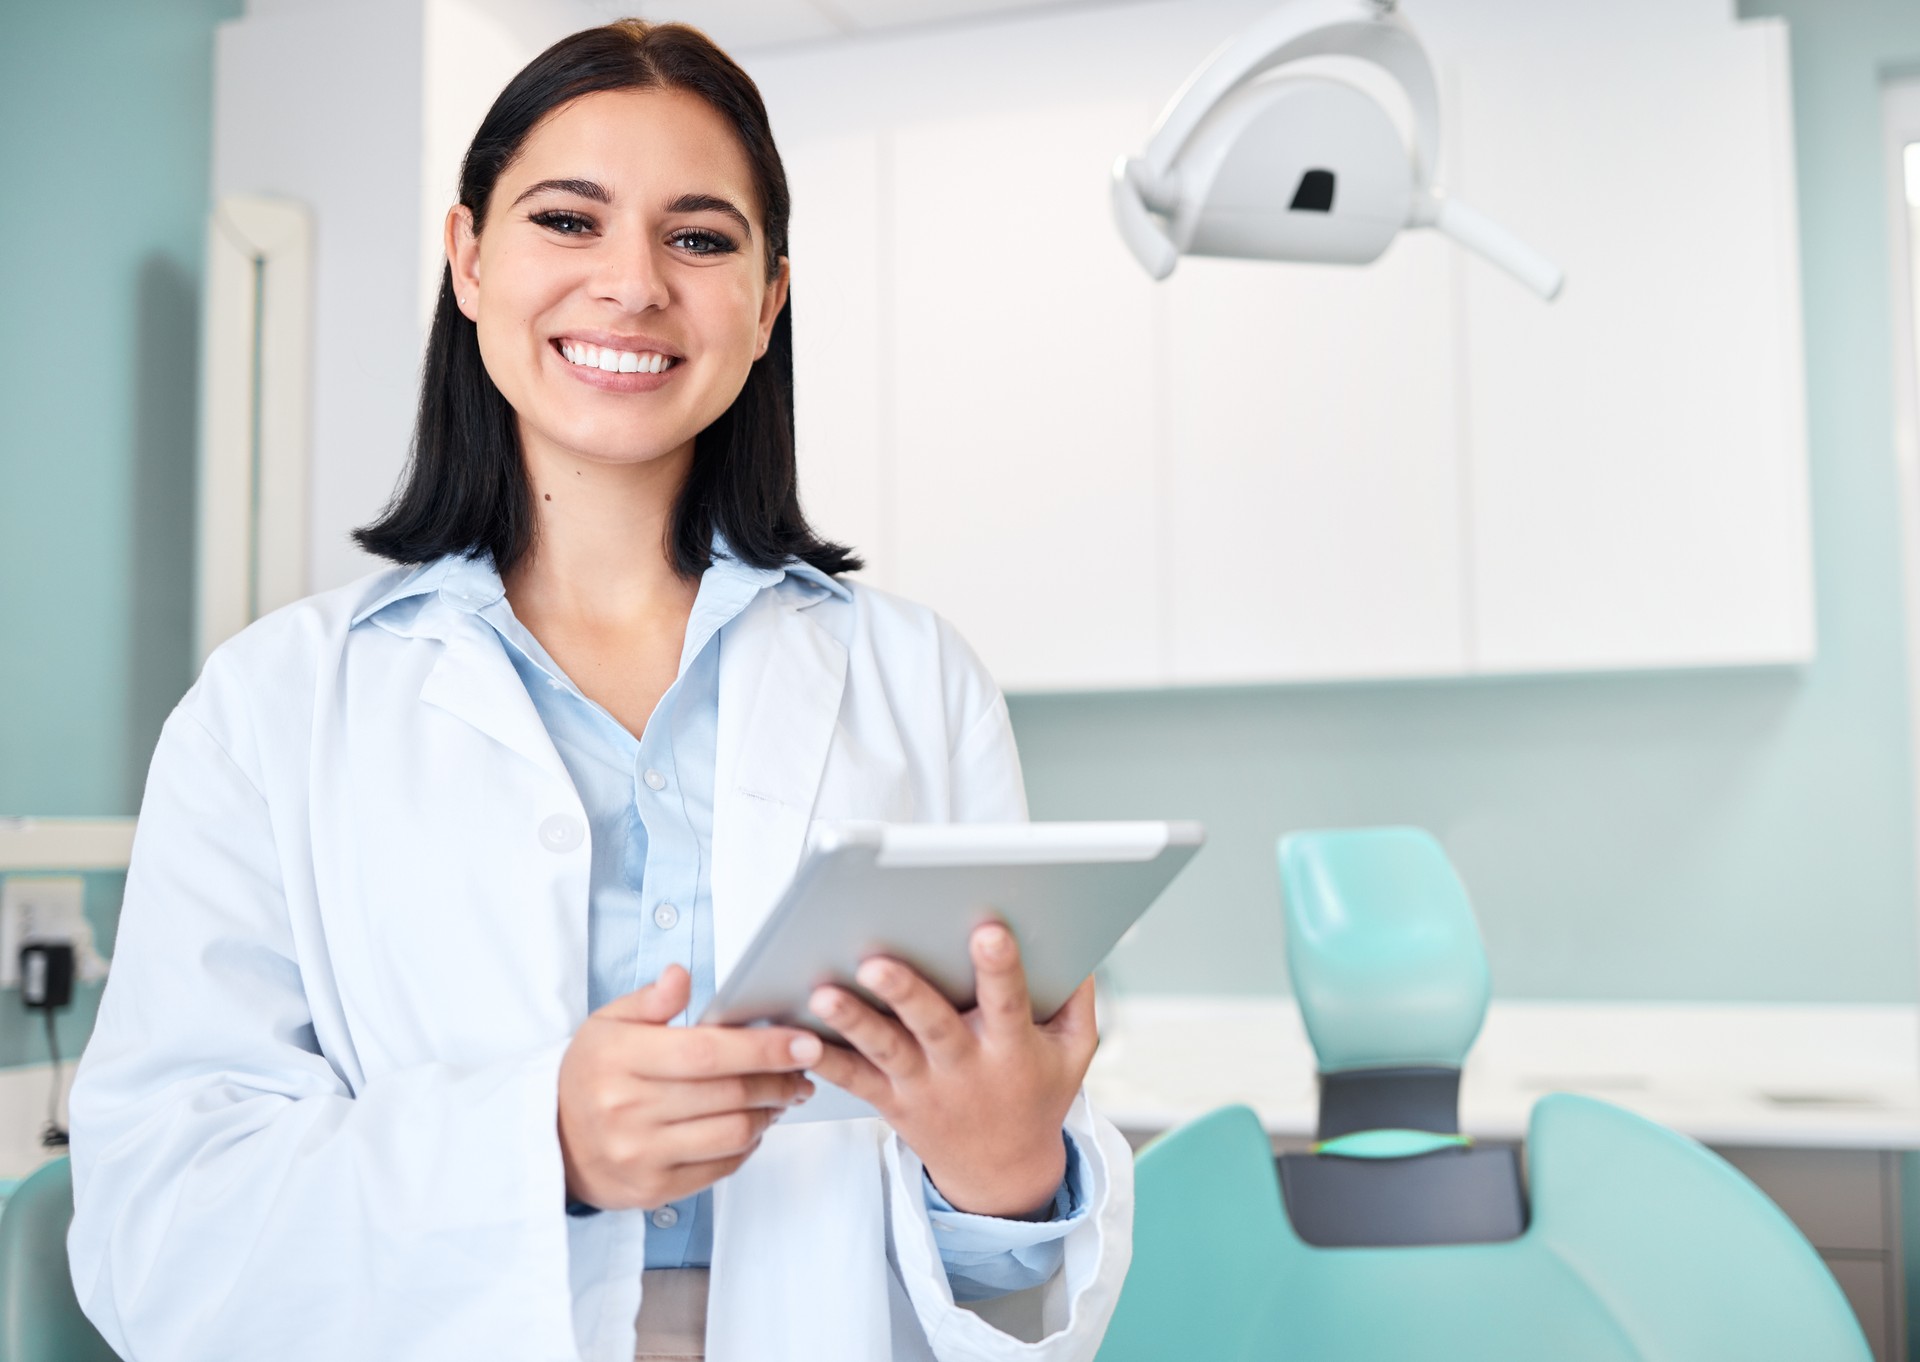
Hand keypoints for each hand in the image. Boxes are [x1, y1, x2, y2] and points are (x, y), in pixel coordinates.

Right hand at [557, 964, 821, 1209]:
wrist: (552, 1141)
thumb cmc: (591, 1074)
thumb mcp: (608, 1024)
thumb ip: (650, 1000)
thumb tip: (681, 975)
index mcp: (619, 1058)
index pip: (705, 1052)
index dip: (762, 1047)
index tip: (803, 1041)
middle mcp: (627, 1109)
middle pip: (728, 1093)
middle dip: (779, 1078)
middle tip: (803, 1066)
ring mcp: (640, 1154)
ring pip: (733, 1132)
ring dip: (771, 1111)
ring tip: (783, 1093)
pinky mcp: (654, 1189)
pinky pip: (722, 1167)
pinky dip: (749, 1143)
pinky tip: (753, 1123)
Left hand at [805, 923, 1096, 1217]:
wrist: (1003, 1172)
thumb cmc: (1037, 1093)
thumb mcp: (1074, 1052)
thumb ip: (1076, 998)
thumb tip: (1076, 941)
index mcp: (1012, 1050)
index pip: (1009, 1003)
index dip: (1001, 968)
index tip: (988, 930)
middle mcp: (965, 1069)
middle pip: (933, 1026)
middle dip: (906, 993)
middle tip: (878, 962)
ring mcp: (924, 1088)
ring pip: (885, 1051)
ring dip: (854, 1022)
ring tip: (823, 994)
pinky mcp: (893, 1103)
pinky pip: (856, 1081)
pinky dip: (827, 1062)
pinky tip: (800, 1038)